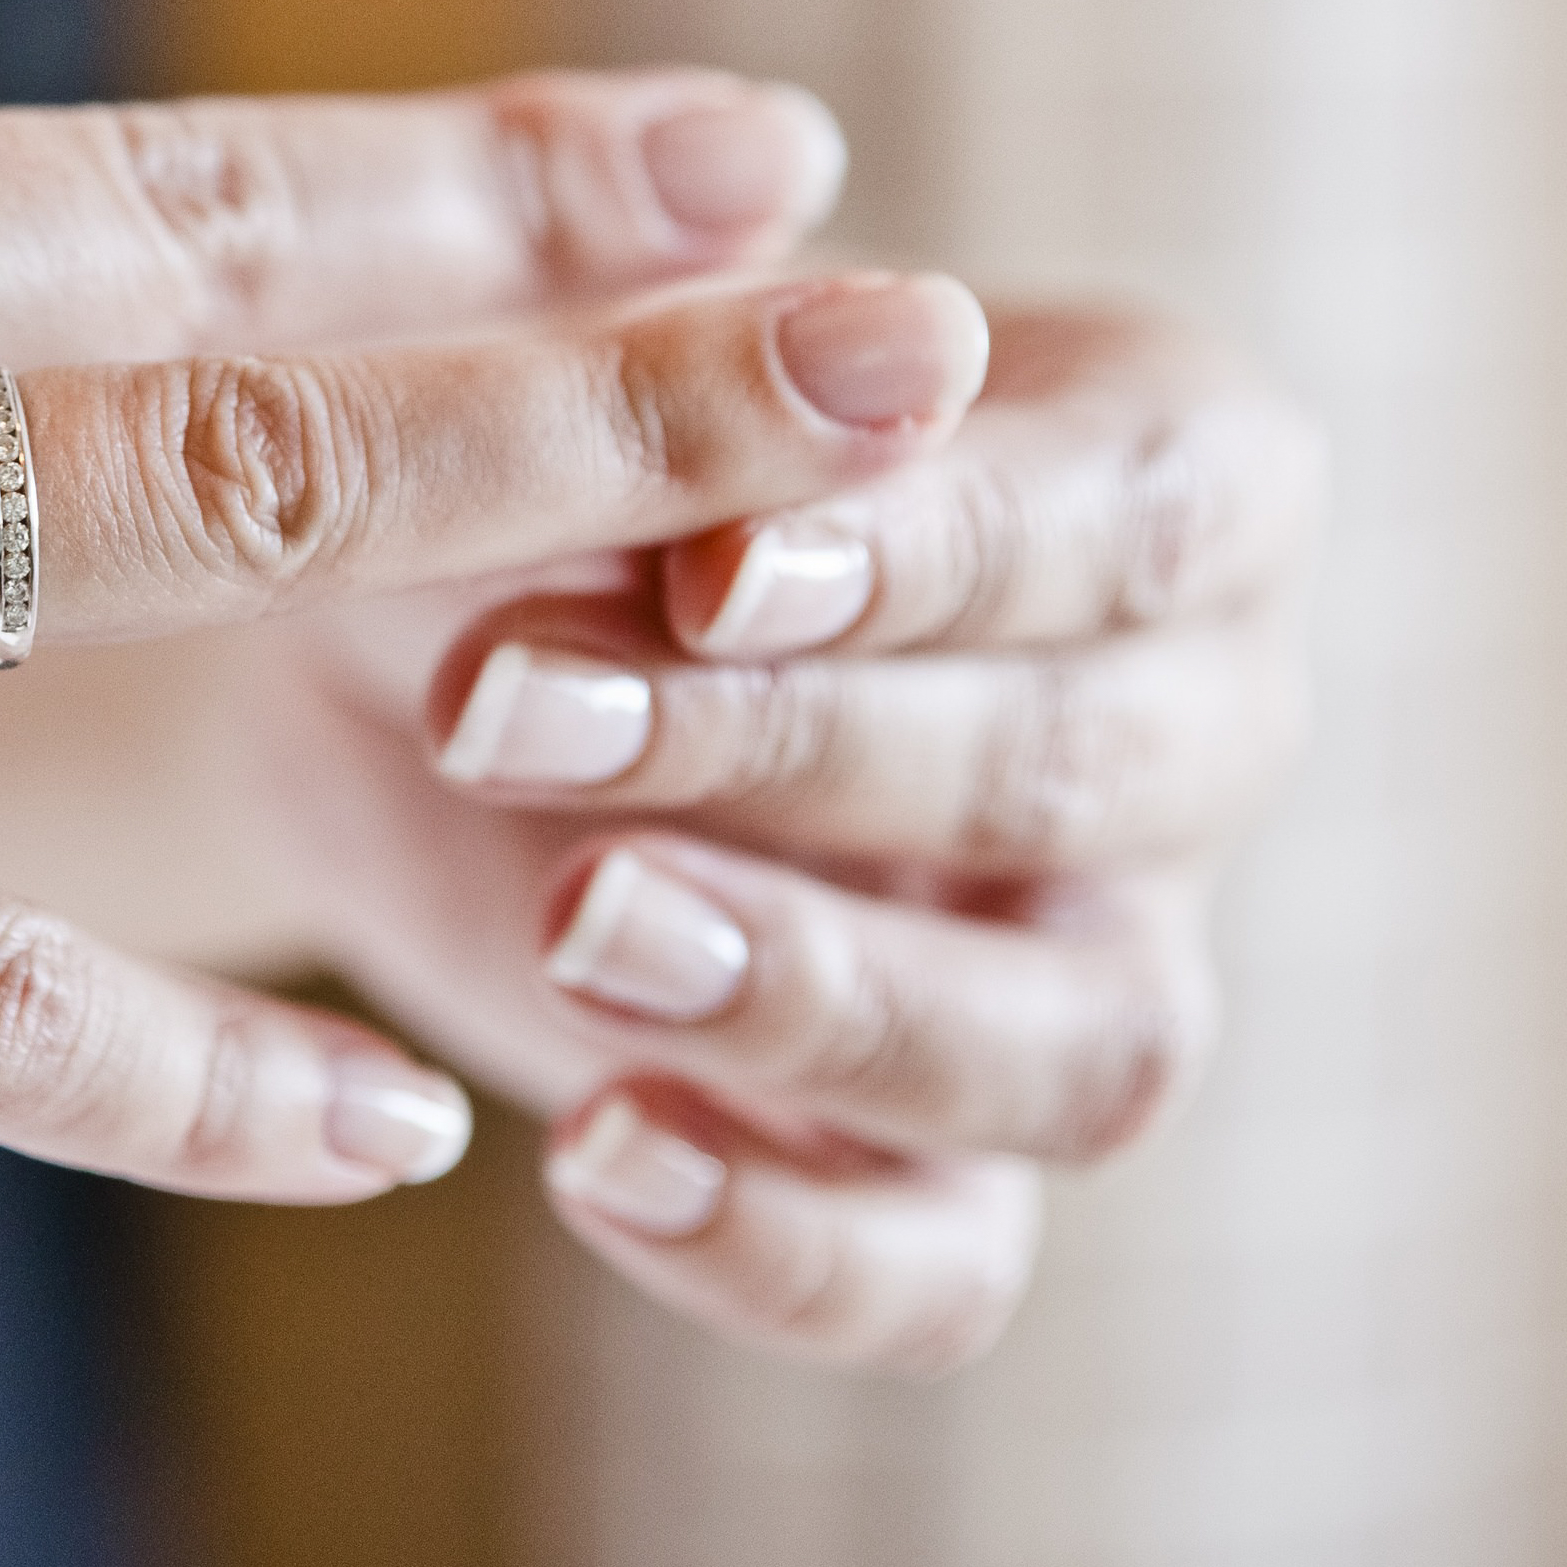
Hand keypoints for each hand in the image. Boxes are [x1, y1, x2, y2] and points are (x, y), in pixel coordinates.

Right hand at [0, 0, 984, 1210]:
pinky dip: (180, 1057)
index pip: (45, 159)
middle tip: (893, 286)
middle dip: (618, 287)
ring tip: (812, 581)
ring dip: (537, 570)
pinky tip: (370, 1126)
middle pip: (258, 278)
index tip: (612, 170)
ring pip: (192, 557)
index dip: (365, 203)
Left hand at [393, 303, 1320, 1366]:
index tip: (701, 572)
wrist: (387, 627)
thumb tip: (861, 291)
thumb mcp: (575, 347)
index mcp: (1167, 475)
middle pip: (1083, 785)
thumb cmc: (541, 424)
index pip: (1124, 527)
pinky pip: (946, 1275)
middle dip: (796, 755)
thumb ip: (704, 337)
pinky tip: (588, 1152)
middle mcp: (1179, 731)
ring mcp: (1083, 966)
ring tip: (569, 926)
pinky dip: (783, 1248)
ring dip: (820, 999)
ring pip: (1079, 1056)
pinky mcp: (928, 1156)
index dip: (928, 563)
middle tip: (500, 710)